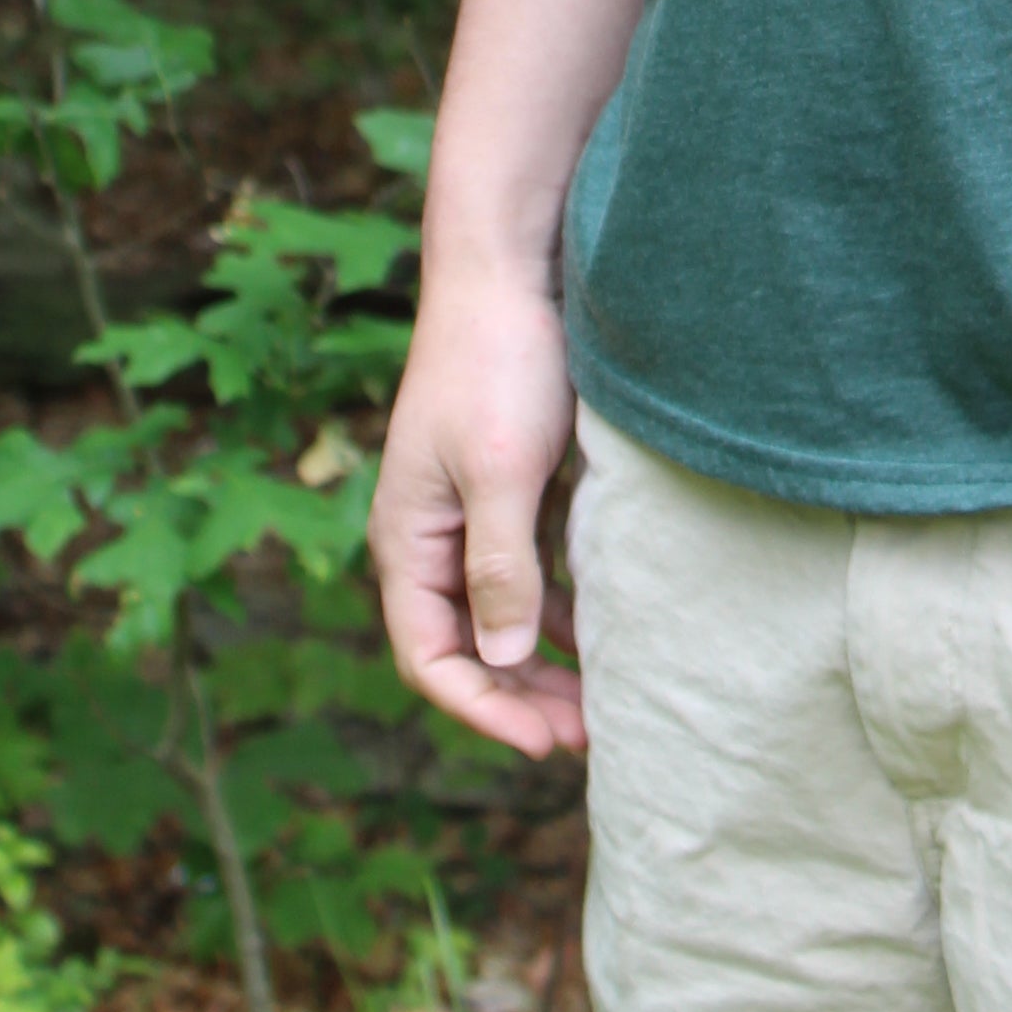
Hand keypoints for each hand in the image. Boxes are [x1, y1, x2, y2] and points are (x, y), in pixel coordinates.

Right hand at [371, 276, 587, 760]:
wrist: (510, 267)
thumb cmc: (498, 363)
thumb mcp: (503, 472)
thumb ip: (500, 566)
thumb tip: (502, 656)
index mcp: (408, 539)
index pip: (429, 659)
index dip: (483, 708)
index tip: (544, 743)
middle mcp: (429, 535)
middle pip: (465, 647)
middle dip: (520, 697)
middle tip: (588, 736)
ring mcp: (467, 511)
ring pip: (499, 613)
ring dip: (543, 660)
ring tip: (599, 701)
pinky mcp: (508, 485)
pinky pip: (527, 571)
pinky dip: (560, 609)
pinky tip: (603, 628)